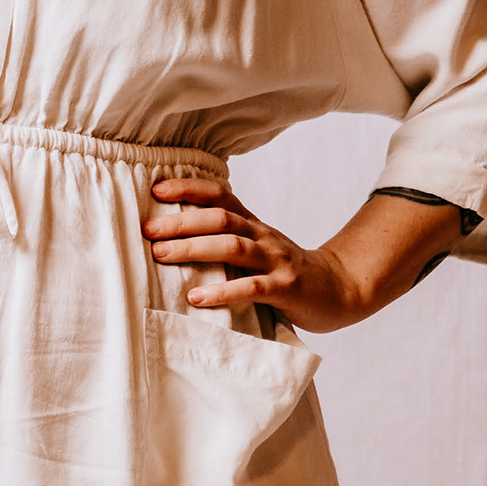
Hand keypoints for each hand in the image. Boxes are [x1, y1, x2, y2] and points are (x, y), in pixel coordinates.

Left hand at [144, 177, 371, 332]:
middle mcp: (263, 236)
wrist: (339, 290)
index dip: (189, 188)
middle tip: (147, 230)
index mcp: (253, 224)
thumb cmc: (285, 272)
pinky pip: (251, 288)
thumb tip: (172, 237)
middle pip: (220, 219)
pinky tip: (196, 297)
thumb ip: (225, 240)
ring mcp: (276, 261)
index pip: (220, 195)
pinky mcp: (286, 289)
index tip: (156, 189)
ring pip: (232, 247)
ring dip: (194, 249)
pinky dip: (222, 292)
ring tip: (161, 256)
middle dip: (181, 222)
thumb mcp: (257, 248)